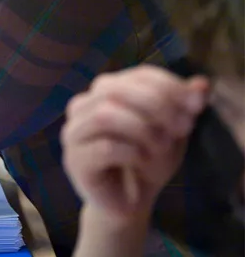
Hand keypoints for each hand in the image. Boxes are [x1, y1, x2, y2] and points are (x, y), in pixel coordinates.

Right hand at [61, 66, 207, 221]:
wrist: (128, 202)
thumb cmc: (147, 162)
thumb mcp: (172, 133)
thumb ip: (184, 108)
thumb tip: (203, 84)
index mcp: (107, 91)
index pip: (138, 74)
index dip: (169, 86)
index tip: (196, 107)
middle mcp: (84, 105)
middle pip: (115, 89)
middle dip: (156, 105)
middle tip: (184, 127)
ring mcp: (74, 131)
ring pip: (104, 115)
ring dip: (142, 129)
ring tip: (163, 146)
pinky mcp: (74, 160)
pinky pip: (104, 148)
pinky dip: (132, 153)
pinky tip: (144, 161)